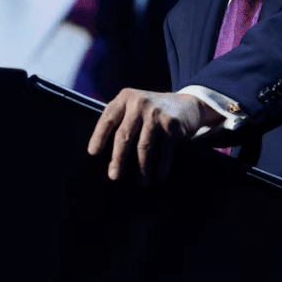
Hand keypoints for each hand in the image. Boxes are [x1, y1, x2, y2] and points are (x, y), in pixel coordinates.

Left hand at [87, 89, 222, 184]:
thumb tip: (104, 153)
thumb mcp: (135, 106)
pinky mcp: (172, 125)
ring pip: (143, 147)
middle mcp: (139, 103)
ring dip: (142, 169)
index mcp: (125, 98)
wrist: (188, 104)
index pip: (108, 119)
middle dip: (118, 159)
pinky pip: (163, 151)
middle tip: (114, 176)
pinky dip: (161, 166)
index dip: (99, 137)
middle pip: (124, 136)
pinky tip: (158, 177)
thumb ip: (122, 120)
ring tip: (141, 183)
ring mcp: (156, 113)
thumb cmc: (153, 111)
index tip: (93, 153)